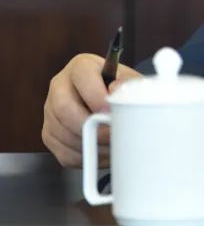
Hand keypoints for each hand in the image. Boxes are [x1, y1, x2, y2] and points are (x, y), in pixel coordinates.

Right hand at [42, 53, 140, 167]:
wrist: (112, 102)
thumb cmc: (122, 89)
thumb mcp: (130, 81)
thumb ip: (127, 84)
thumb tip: (116, 91)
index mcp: (81, 67)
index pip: (82, 77)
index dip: (97, 97)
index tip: (111, 113)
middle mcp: (60, 86)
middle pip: (64, 109)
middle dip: (90, 126)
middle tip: (111, 136)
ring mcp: (51, 111)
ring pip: (62, 133)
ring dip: (88, 145)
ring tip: (111, 148)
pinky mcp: (50, 134)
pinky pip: (62, 152)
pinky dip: (84, 158)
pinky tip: (101, 155)